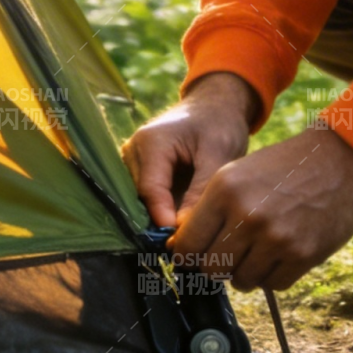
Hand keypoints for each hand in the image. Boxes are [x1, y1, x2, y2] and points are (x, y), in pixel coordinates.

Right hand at [121, 72, 258, 228]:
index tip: (187, 242)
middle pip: (143, 200)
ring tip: (193, 234)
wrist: (216, 107)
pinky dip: (167, 211)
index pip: (150, 191)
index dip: (165, 219)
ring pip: (144, 203)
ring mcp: (134, 163)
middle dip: (166, 222)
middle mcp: (133, 152)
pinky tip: (188, 223)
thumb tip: (184, 230)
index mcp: (150, 143)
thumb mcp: (218, 153)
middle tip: (193, 244)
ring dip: (166, 218)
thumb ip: (200, 190)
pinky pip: (150, 199)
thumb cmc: (219, 124)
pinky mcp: (142, 172)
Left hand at [166, 124, 352, 291]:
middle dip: (216, 267)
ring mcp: (275, 237)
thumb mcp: (239, 173)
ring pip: (241, 281)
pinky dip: (273, 275)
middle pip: (211, 268)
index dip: (186, 256)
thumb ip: (210, 208)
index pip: (187, 244)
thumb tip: (182, 248)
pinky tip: (280, 253)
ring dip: (245, 272)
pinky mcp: (301, 255)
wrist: (339, 161)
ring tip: (258, 250)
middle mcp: (247, 215)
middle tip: (228, 255)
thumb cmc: (283, 167)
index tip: (192, 258)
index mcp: (224, 189)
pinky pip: (273, 284)